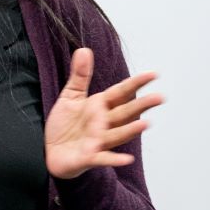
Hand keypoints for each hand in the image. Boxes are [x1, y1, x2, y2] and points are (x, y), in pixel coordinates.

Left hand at [45, 48, 163, 179]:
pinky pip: (102, 158)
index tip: (154, 74)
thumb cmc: (64, 125)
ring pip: (117, 134)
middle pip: (125, 113)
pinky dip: (113, 159)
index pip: (121, 92)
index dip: (136, 83)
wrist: (49, 151)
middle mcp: (104, 123)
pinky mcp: (88, 157)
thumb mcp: (70, 96)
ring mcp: (98, 141)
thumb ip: (80, 76)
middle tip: (159, 97)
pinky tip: (126, 159)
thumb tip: (84, 50)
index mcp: (100, 106)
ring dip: (131, 130)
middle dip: (141, 106)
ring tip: (146, 124)